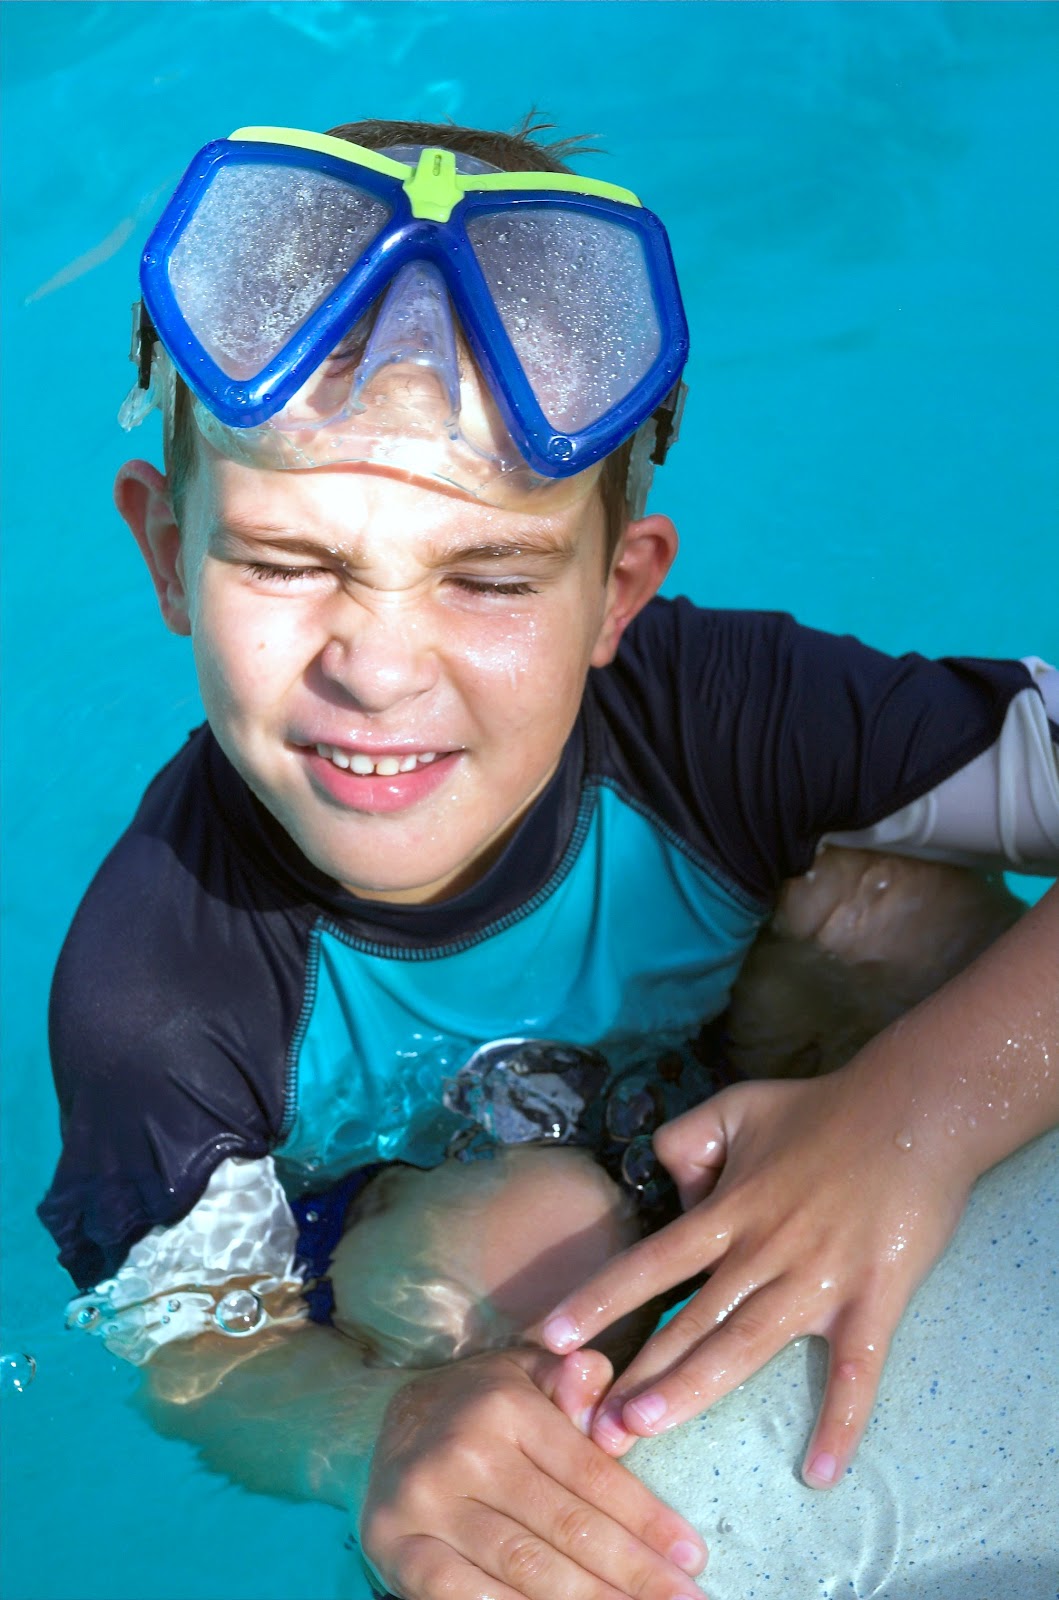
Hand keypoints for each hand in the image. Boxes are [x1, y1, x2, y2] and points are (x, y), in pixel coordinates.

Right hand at [359, 1345, 708, 1598]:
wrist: (379, 1426)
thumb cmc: (478, 1406)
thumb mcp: (526, 1373)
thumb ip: (571, 1379)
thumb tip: (599, 1380)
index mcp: (506, 1405)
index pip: (591, 1474)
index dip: (647, 1520)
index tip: (693, 1557)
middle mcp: (466, 1450)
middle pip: (567, 1528)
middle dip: (634, 1573)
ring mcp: (428, 1503)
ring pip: (526, 1569)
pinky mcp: (397, 1548)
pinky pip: (466, 1598)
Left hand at [539, 1054, 975, 1486]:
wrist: (915, 1110)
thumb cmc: (821, 1109)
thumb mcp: (734, 1106)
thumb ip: (684, 1143)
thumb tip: (672, 1199)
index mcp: (728, 1210)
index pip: (650, 1262)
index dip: (599, 1300)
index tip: (549, 1338)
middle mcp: (762, 1251)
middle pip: (689, 1320)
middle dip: (638, 1372)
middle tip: (591, 1425)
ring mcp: (817, 1280)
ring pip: (745, 1345)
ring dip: (695, 1389)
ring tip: (647, 1428)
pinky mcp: (872, 1301)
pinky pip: (855, 1370)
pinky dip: (840, 1422)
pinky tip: (821, 1473)